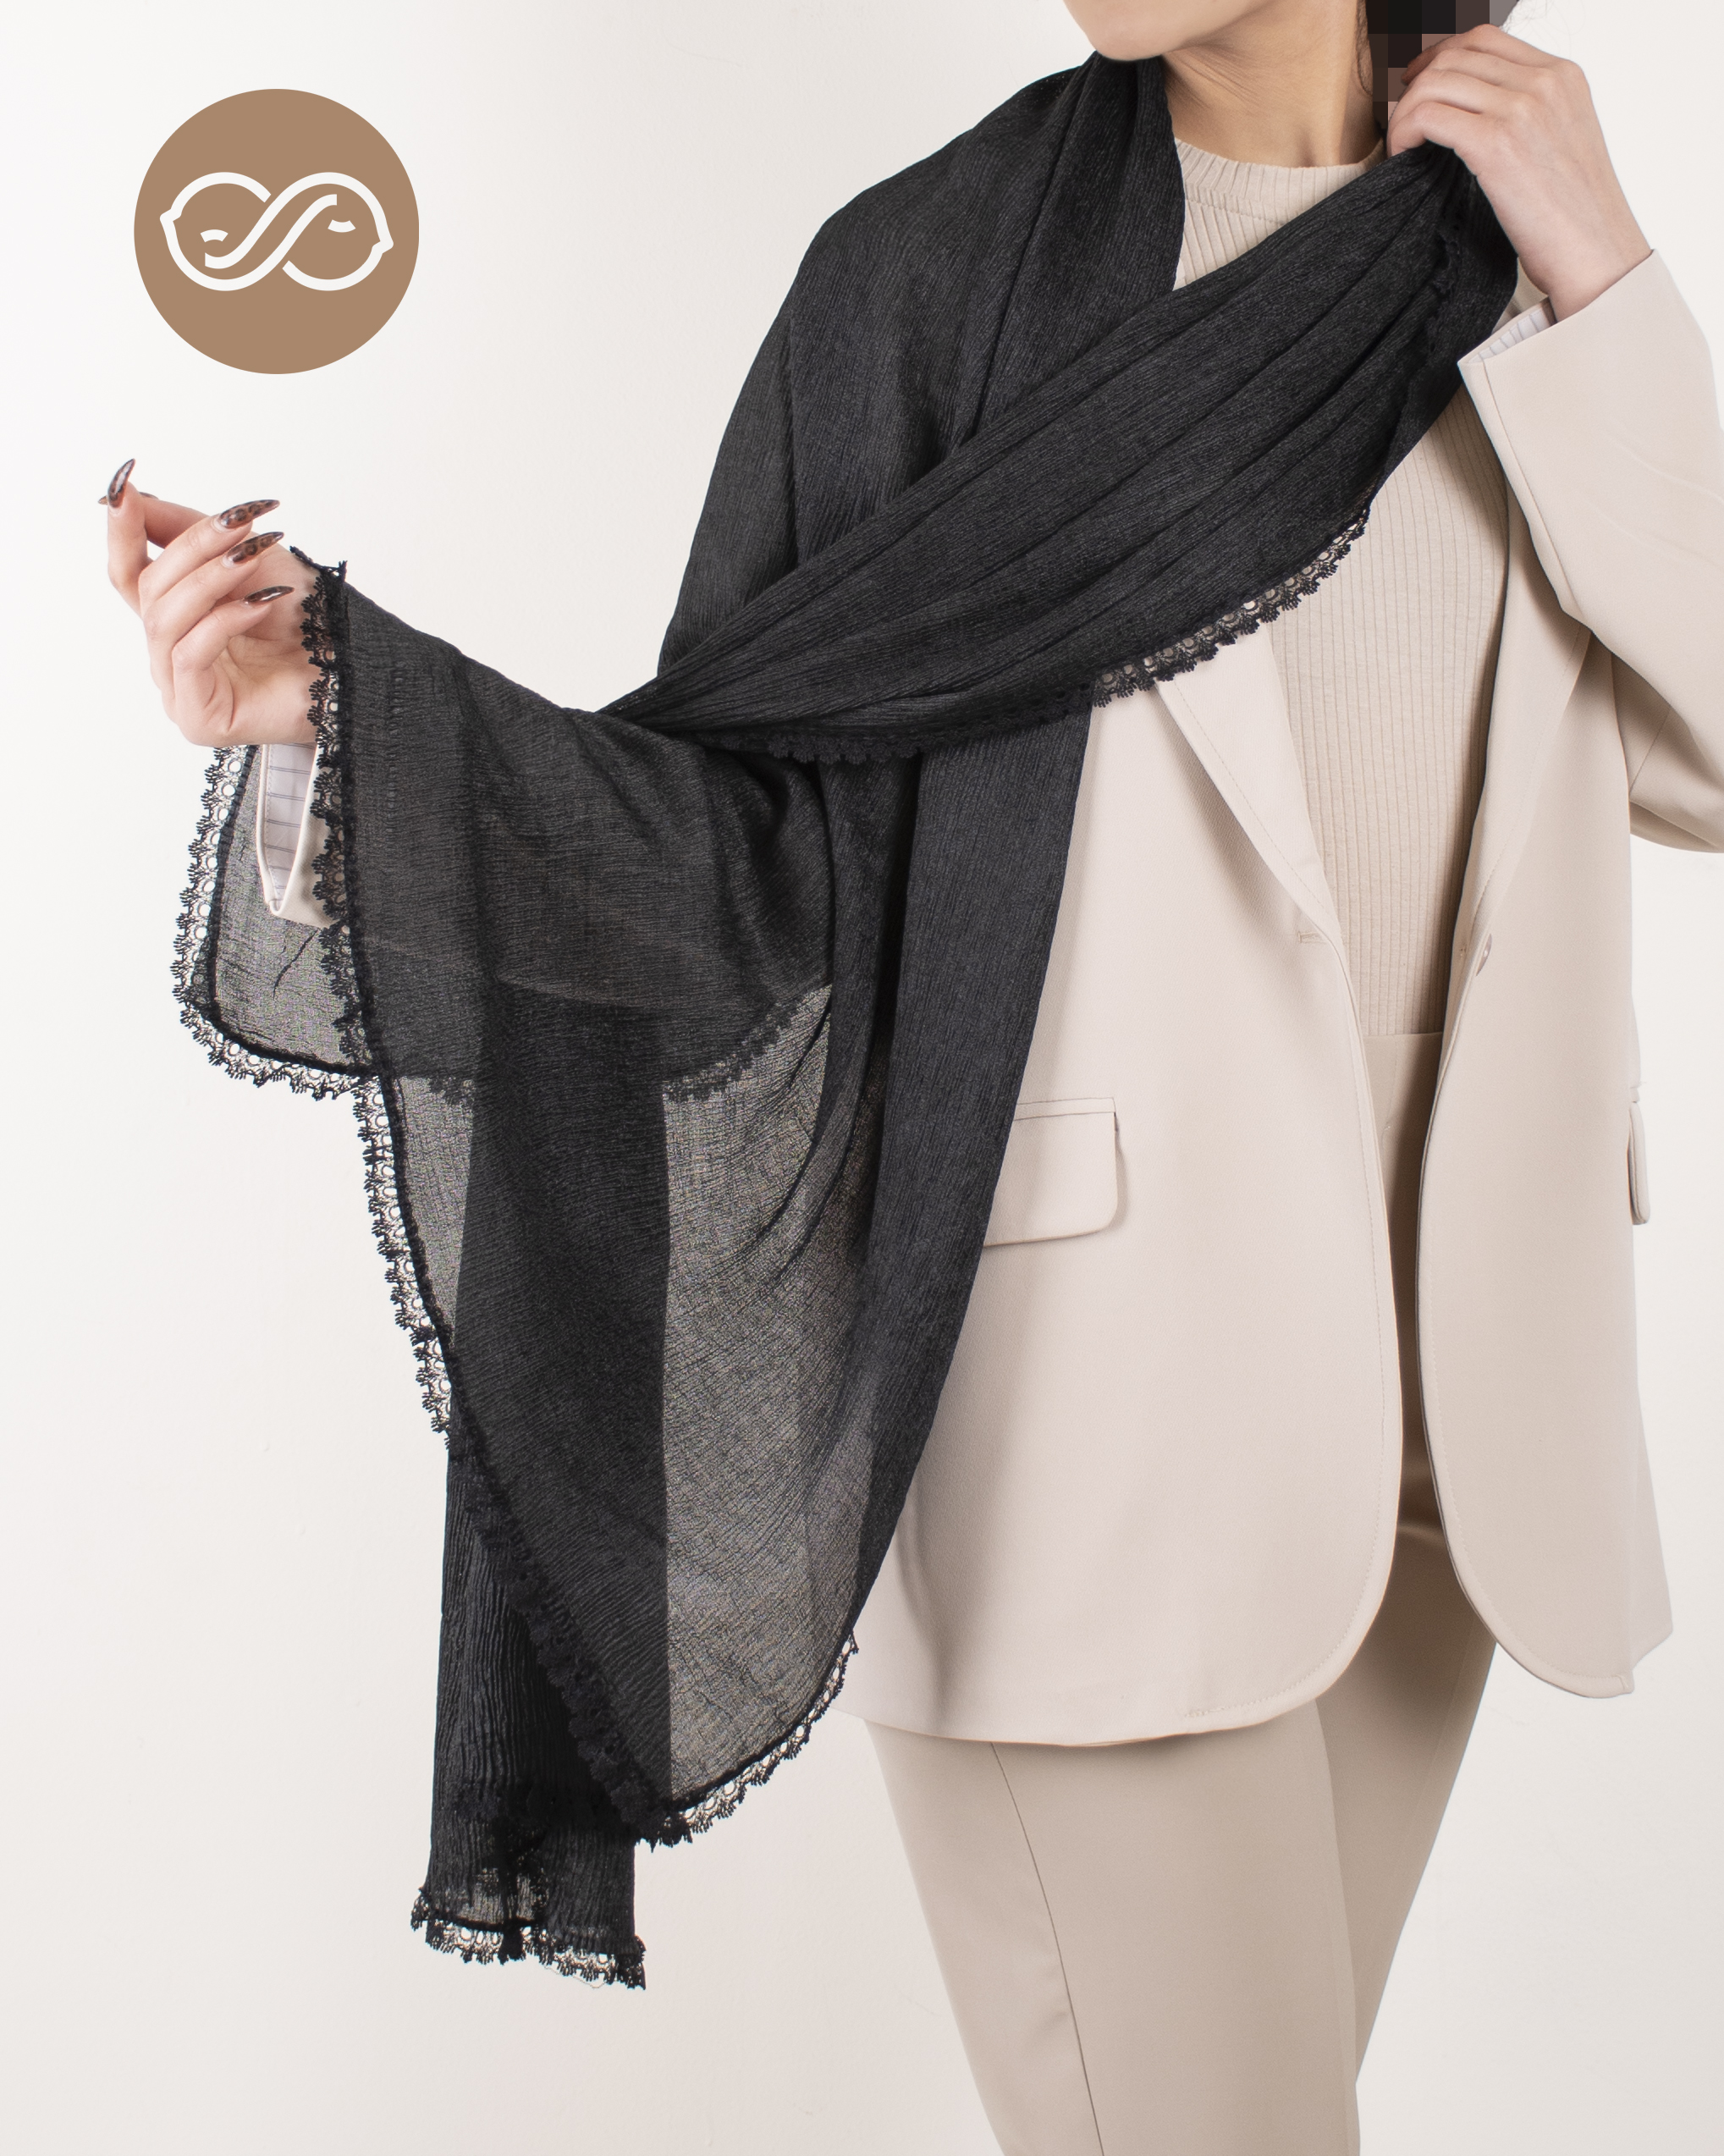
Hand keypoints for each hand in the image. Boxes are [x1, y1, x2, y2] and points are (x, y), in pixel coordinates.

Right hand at [103, 459, 319, 746]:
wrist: (351, 665)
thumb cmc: (303, 618)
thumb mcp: (244, 555)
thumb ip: (184, 529)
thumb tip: (130, 494)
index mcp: (177, 618)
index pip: (128, 572)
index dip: (120, 530)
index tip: (123, 485)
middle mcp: (171, 654)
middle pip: (149, 589)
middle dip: (192, 550)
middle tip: (238, 526)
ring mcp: (180, 689)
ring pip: (165, 621)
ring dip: (209, 581)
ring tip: (249, 558)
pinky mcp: (197, 717)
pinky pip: (189, 656)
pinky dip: (223, 621)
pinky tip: (260, 604)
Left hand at [1390, 27, 1650, 321]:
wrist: (1597, 253)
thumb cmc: (1577, 216)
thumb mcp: (1561, 142)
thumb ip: (1529, 114)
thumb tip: (1475, 113)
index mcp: (1563, 75)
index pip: (1486, 39)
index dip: (1441, 55)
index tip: (1419, 82)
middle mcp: (1544, 81)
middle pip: (1456, 55)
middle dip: (1418, 83)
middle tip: (1403, 118)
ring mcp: (1521, 107)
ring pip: (1436, 81)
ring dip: (1406, 110)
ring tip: (1403, 145)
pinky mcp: (1496, 142)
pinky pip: (1428, 115)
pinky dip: (1405, 131)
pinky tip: (1404, 155)